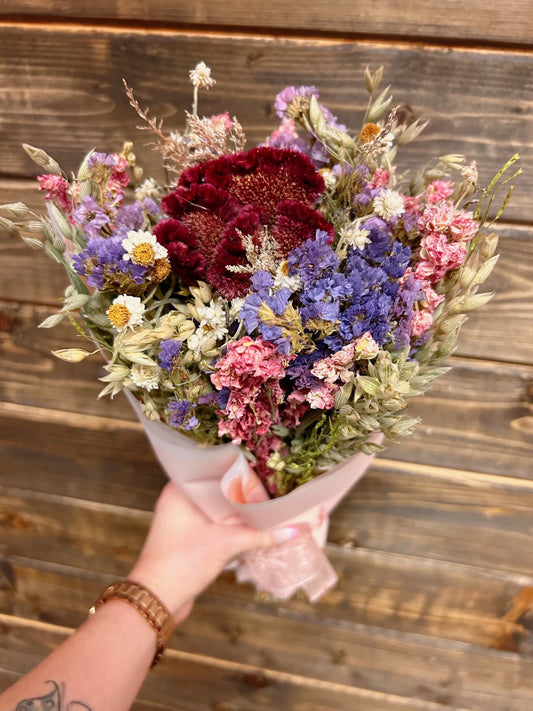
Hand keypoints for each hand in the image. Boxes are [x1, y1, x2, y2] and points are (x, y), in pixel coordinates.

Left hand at [128, 482, 299, 622]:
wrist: (156, 601)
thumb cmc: (181, 564)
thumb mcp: (224, 544)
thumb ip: (260, 535)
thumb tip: (295, 530)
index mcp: (180, 490)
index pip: (215, 468)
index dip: (241, 469)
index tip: (266, 469)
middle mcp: (181, 499)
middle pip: (220, 488)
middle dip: (245, 492)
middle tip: (274, 486)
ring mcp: (185, 519)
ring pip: (220, 507)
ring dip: (241, 511)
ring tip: (270, 505)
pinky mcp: (191, 537)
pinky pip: (217, 523)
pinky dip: (234, 525)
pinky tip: (256, 526)